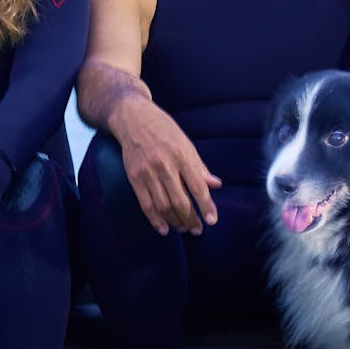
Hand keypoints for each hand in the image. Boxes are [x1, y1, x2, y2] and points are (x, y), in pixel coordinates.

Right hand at [115, 98, 220, 235]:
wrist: (133, 118)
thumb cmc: (164, 129)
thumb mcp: (187, 143)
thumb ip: (200, 167)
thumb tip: (216, 185)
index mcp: (183, 156)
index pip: (198, 187)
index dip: (206, 206)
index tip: (212, 220)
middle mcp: (166, 166)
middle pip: (181, 201)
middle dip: (191, 220)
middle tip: (197, 229)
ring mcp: (148, 173)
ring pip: (164, 206)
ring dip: (175, 222)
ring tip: (183, 229)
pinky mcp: (134, 178)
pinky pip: (146, 204)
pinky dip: (155, 220)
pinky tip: (164, 228)